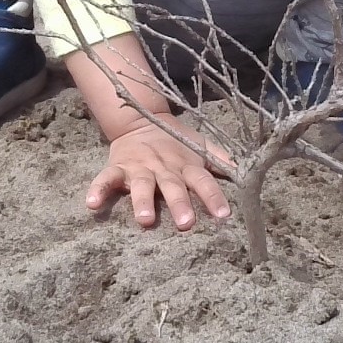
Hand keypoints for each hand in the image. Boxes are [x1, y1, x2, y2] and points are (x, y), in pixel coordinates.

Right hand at [85, 114, 231, 230]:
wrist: (140, 119)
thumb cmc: (177, 141)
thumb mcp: (201, 146)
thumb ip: (222, 160)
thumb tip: (251, 170)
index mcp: (187, 164)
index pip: (204, 180)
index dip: (213, 197)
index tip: (223, 216)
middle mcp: (165, 167)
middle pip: (173, 186)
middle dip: (180, 204)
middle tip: (186, 223)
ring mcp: (139, 167)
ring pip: (142, 185)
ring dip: (143, 201)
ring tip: (145, 220)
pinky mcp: (117, 166)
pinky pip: (106, 178)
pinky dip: (99, 189)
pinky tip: (91, 204)